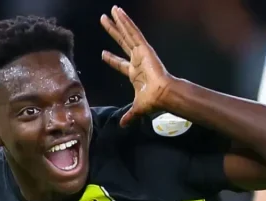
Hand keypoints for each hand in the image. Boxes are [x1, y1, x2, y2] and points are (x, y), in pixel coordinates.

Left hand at [100, 6, 174, 126]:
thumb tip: (123, 125)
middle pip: (121, 42)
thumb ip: (130, 115)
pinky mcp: (144, 48)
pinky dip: (126, 22)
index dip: (111, 59)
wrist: (162, 95)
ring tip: (111, 10)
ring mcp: (141, 52)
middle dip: (112, 32)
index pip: (120, 64)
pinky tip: (119, 13)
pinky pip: (134, 32)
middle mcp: (137, 60)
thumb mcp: (137, 108)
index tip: (103, 54)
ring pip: (127, 33)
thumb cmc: (152, 101)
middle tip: (103, 21)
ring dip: (118, 22)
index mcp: (134, 73)